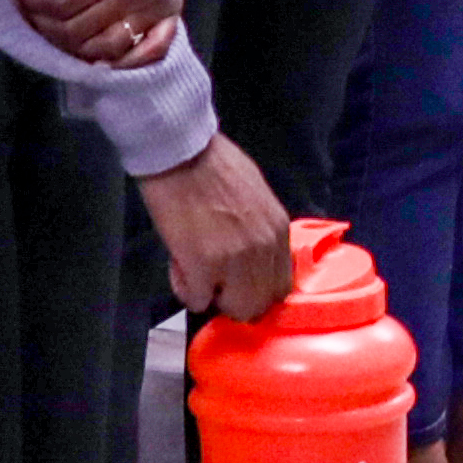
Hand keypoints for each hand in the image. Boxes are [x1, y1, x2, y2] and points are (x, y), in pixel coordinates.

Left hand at [13, 0, 207, 68]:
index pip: (65, 3)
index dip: (32, 0)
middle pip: (80, 31)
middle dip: (43, 22)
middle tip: (26, 1)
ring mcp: (161, 7)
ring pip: (105, 49)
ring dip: (70, 45)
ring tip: (50, 21)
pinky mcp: (171, 13)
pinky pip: (145, 55)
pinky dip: (117, 62)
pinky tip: (92, 53)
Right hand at [136, 138, 291, 319]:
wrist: (181, 154)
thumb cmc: (213, 165)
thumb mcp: (257, 196)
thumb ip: (261, 229)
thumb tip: (254, 252)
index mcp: (279, 230)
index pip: (281, 285)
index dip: (257, 289)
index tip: (238, 282)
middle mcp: (264, 250)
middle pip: (260, 304)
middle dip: (236, 299)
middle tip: (214, 281)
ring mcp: (236, 262)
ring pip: (234, 309)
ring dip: (213, 297)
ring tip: (195, 273)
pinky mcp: (203, 267)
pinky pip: (198, 301)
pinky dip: (187, 291)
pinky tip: (180, 267)